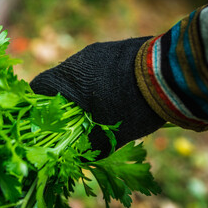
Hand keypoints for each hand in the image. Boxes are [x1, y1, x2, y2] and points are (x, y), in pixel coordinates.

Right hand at [30, 37, 165, 157]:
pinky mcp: (115, 48)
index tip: (45, 118)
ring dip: (84, 91)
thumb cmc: (134, 105)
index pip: (38, 87)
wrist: (171, 75)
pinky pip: (98, 67)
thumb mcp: (111, 134)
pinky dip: (100, 81)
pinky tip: (117, 92)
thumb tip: (80, 159)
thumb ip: (91, 147)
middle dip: (65, 102)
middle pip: (59, 82)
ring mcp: (97, 51)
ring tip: (102, 106)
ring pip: (80, 74)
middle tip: (77, 119)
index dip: (37, 104)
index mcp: (69, 79)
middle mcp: (79, 60)